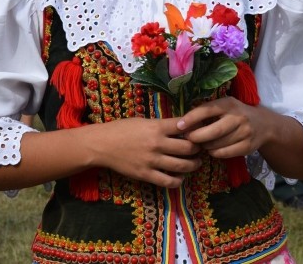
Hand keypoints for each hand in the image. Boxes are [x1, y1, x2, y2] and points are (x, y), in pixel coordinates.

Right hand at [87, 117, 201, 187]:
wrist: (102, 145)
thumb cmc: (122, 129)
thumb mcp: (143, 121)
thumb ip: (161, 125)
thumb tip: (182, 127)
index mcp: (156, 127)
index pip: (184, 127)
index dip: (195, 129)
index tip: (199, 131)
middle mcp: (157, 144)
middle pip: (188, 148)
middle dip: (198, 148)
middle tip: (200, 148)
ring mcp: (152, 161)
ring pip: (182, 165)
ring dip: (193, 165)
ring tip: (195, 163)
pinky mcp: (146, 174)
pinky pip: (168, 181)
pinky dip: (178, 180)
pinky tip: (180, 177)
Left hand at [177, 97, 265, 158]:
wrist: (264, 124)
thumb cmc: (235, 113)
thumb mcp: (224, 106)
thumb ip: (207, 111)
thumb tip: (182, 121)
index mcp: (229, 104)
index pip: (207, 110)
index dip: (192, 118)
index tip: (179, 126)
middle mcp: (238, 117)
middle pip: (214, 131)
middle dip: (197, 136)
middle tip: (188, 139)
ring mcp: (244, 132)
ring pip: (218, 144)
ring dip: (205, 146)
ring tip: (201, 144)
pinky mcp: (247, 146)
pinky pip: (225, 153)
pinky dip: (214, 153)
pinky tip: (212, 149)